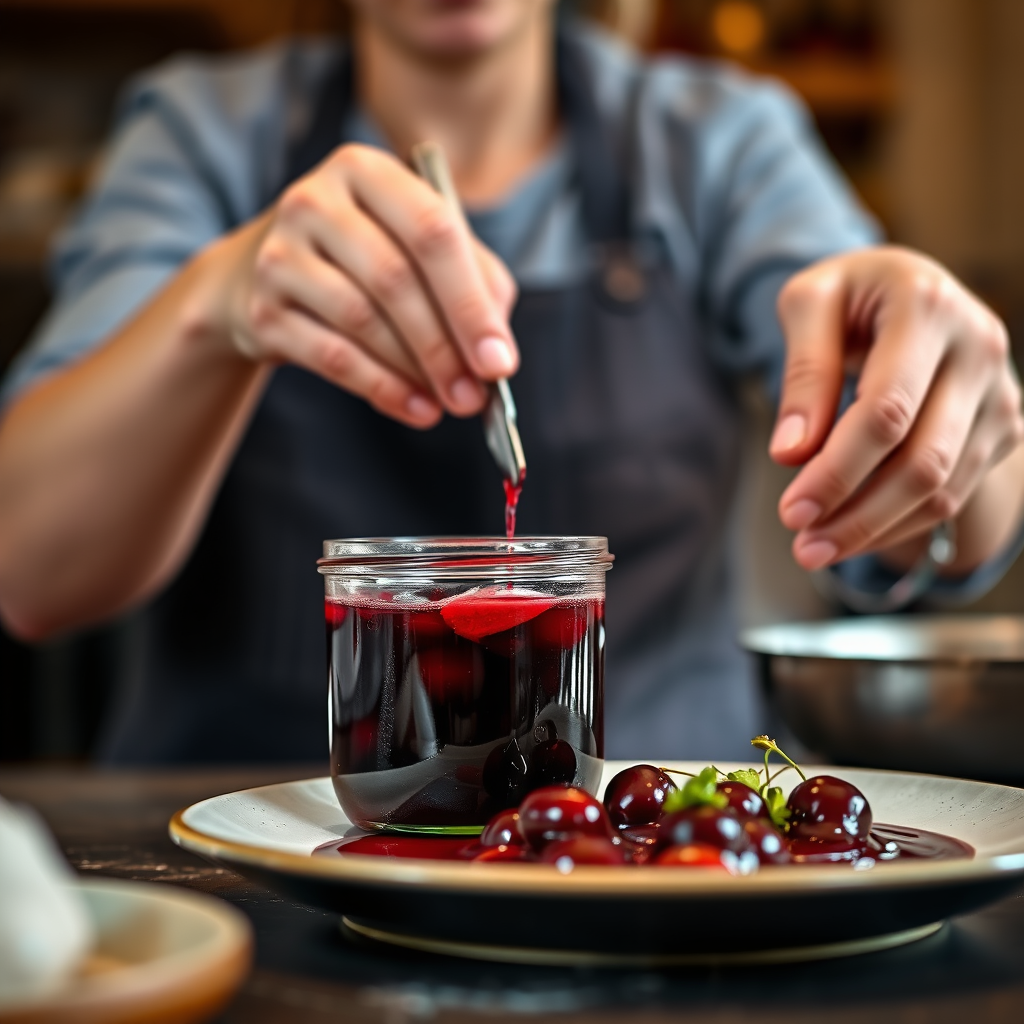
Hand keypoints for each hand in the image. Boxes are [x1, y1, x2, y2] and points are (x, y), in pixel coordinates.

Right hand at [223, 144, 518, 426]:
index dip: (471, 302)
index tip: (500, 361)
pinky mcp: (262, 309)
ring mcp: (281, 254)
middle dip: (445, 346)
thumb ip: (471, 280)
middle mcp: (316, 201)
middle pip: (396, 279)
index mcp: (366, 171)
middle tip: (476, 395)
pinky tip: (416, 408)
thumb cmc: (362, 257)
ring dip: (416, 371)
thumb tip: (495, 346)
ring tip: (451, 402)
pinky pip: (331, 356)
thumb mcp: (417, 246)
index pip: (432, 231)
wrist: (259, 276)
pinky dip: (381, 389)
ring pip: (362, 320)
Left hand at [769, 246, 1023, 570]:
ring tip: (815, 549)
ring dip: (875, 529)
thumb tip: (791, 453)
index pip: (886, 411)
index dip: (838, 470)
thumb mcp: (809, 303)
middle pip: (922, 460)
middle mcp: (979, 348)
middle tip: (802, 547)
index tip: (791, 511)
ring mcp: (1000, 391)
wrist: (910, 288)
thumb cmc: (849, 296)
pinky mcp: (1002, 425)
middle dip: (857, 514)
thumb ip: (803, 371)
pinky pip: (953, 493)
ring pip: (942, 488)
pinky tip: (851, 532)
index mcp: (927, 307)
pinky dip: (899, 523)